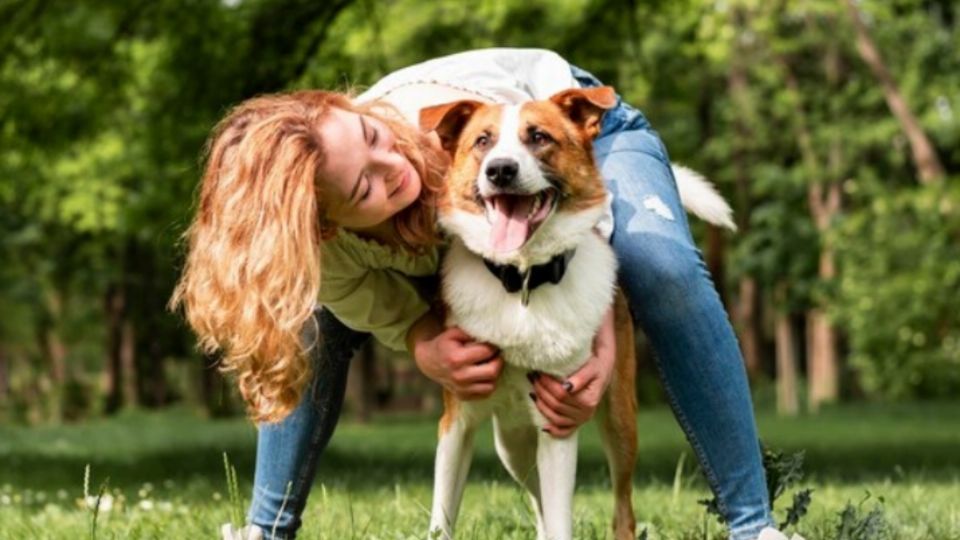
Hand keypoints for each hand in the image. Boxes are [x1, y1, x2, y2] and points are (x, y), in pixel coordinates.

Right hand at [414, 326, 503, 399]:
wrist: (429, 362)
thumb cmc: (444, 344)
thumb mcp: (454, 333)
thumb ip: (471, 333)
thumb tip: (489, 337)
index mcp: (456, 359)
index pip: (487, 352)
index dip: (492, 346)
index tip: (491, 344)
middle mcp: (459, 377)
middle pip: (492, 371)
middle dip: (497, 361)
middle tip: (494, 355)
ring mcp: (461, 389)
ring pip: (491, 385)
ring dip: (493, 374)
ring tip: (487, 364)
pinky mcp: (463, 397)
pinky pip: (485, 393)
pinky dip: (487, 384)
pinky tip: (481, 375)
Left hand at [531, 305, 615, 437]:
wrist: (602, 371)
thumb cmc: (596, 367)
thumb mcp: (592, 368)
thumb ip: (581, 377)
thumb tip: (567, 387)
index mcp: (589, 400)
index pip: (561, 394)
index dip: (547, 384)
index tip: (539, 373)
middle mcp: (586, 413)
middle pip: (556, 405)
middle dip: (541, 391)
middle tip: (533, 378)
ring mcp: (581, 420)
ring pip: (556, 418)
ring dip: (541, 406)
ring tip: (532, 392)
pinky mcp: (578, 423)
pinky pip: (565, 431)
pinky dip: (554, 431)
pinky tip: (543, 427)